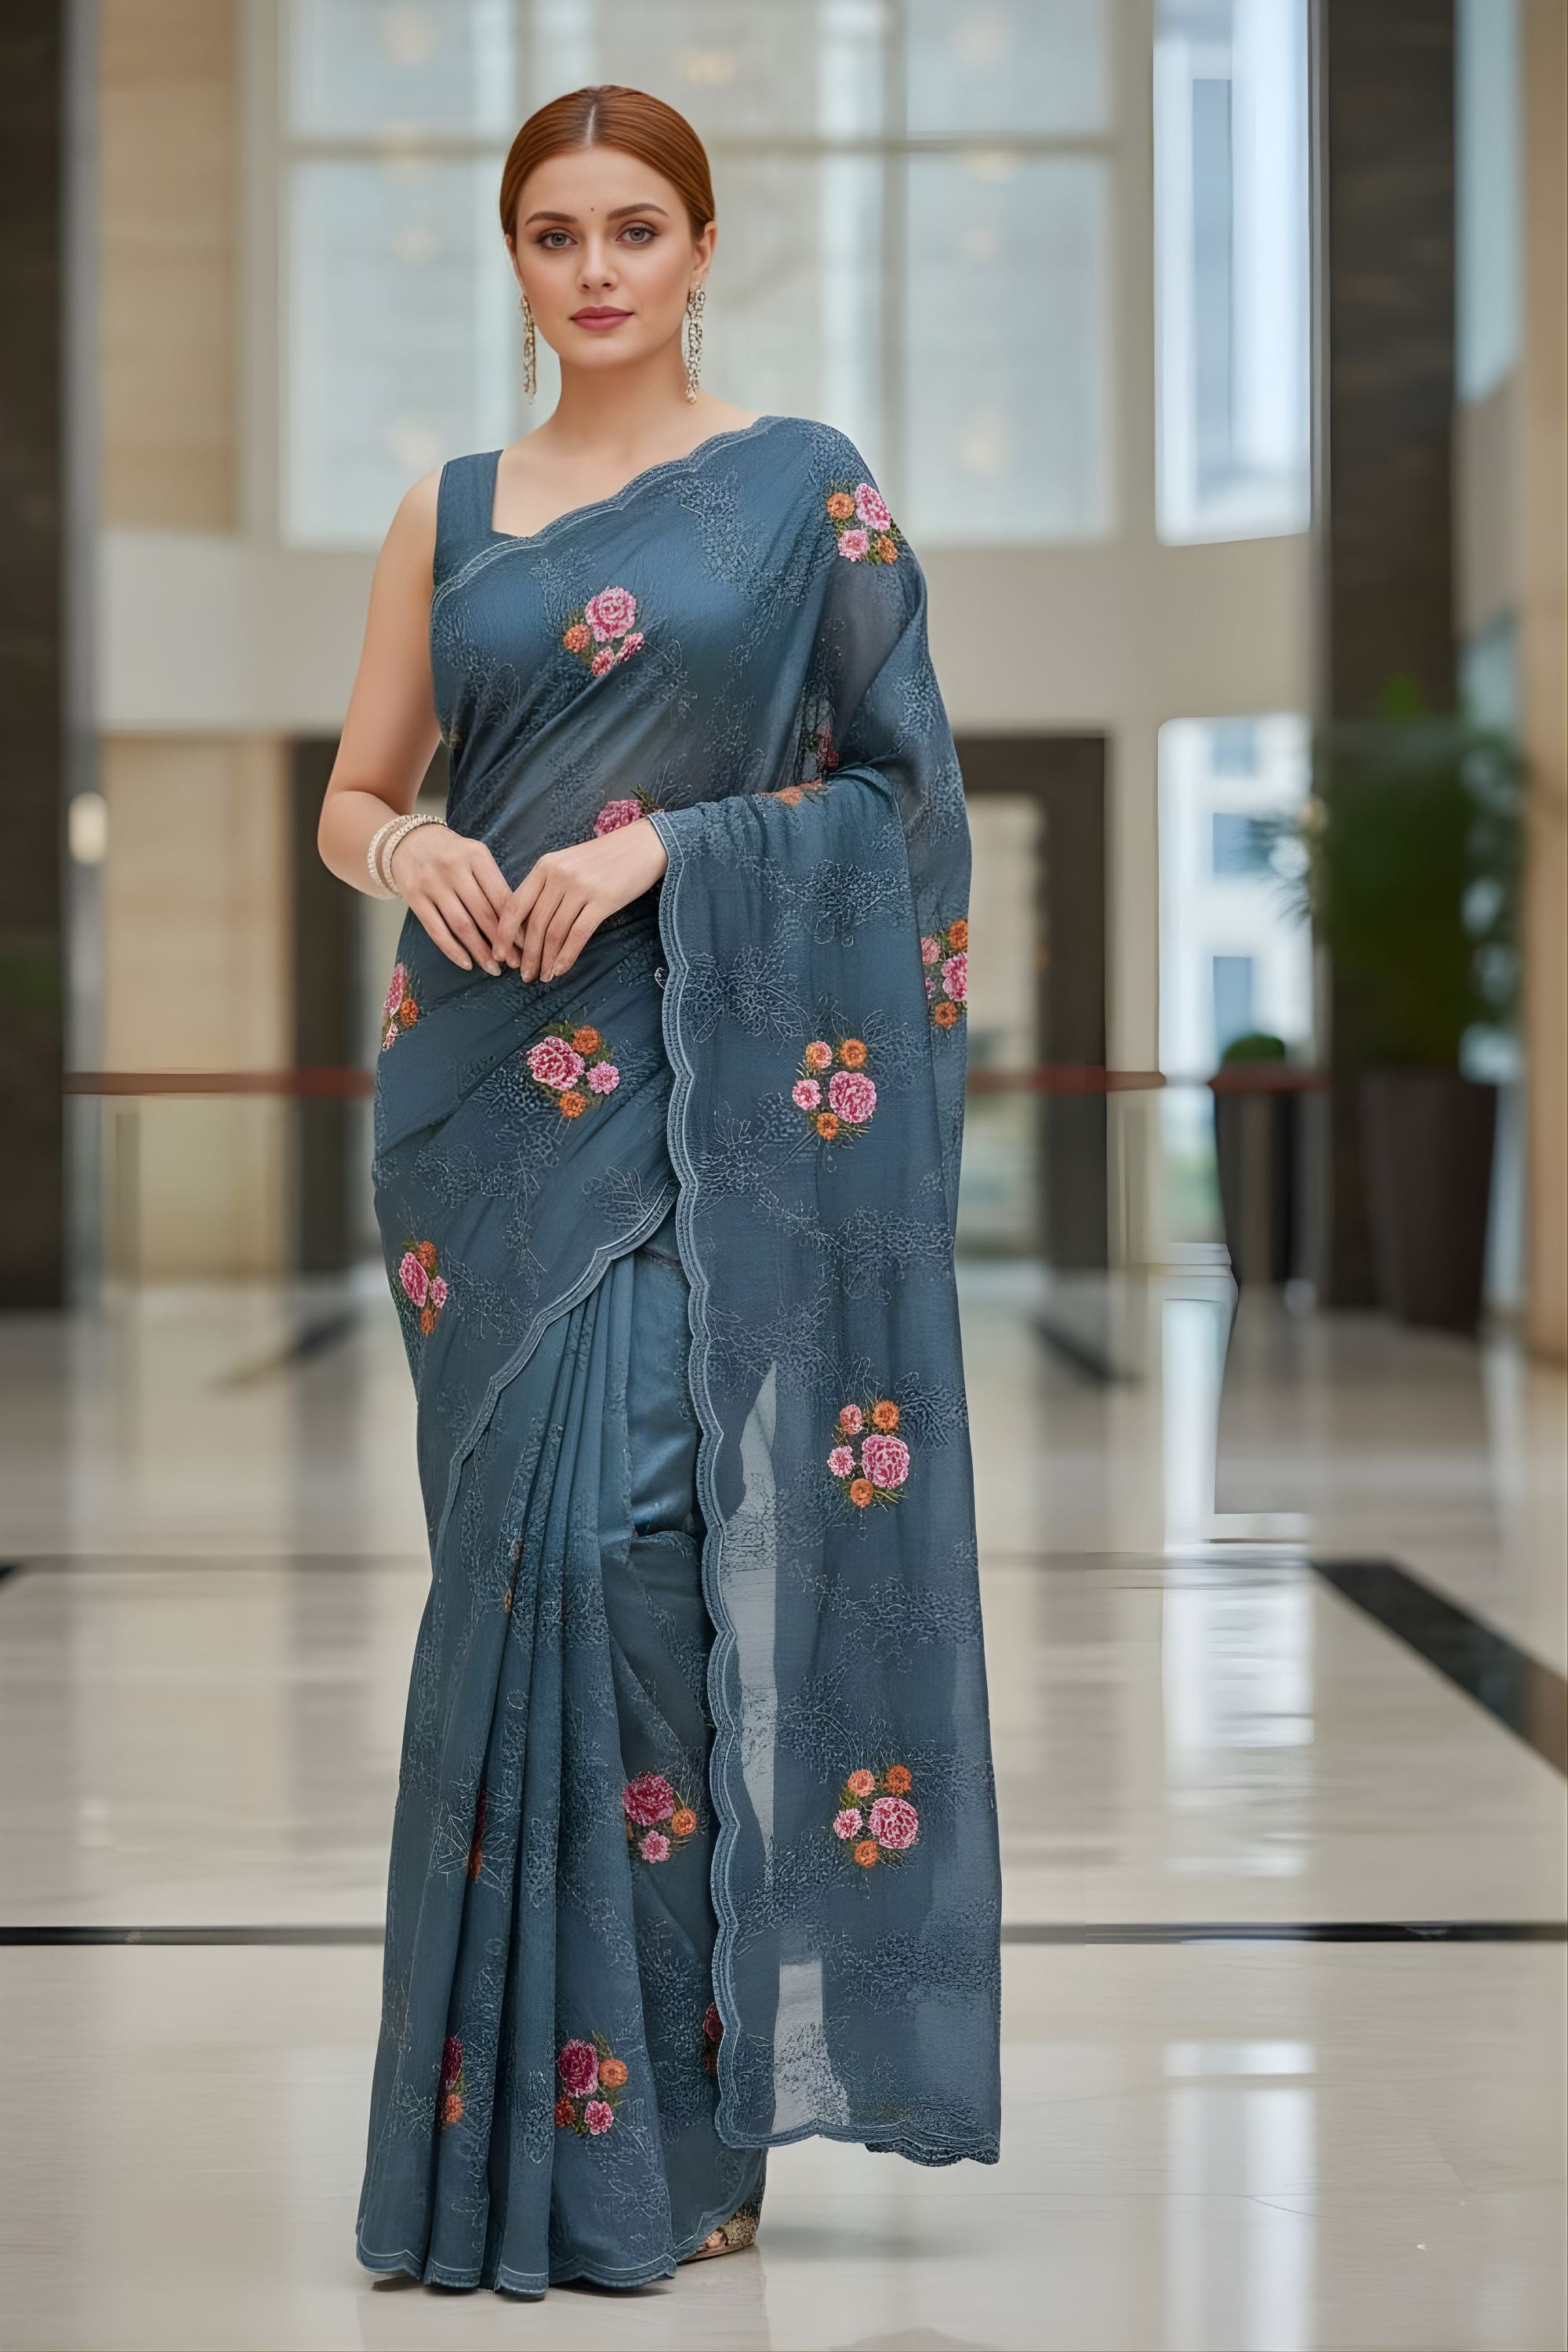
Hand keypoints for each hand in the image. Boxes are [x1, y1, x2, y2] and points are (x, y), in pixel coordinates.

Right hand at [389, 824, 511, 973]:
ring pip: (461, 925)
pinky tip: (466, 963)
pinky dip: (453, 950)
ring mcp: (431, 882)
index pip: (501, 897)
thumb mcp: (475, 857)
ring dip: (480, 951)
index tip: (526, 945)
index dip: (515, 925)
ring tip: (493, 968)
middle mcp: (453, 866)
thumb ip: (493, 885)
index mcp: (476, 855)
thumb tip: (517, 926)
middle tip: (514, 963)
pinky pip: (436, 930)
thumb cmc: (452, 853)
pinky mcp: (413, 896)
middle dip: (501, 943)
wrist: (408, 840)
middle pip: (483, 913)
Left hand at [496, 818, 668, 982]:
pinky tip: (561, 970)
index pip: (515, 905)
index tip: (499, 955)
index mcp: (545, 866)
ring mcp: (581, 887)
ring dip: (546, 960)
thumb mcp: (568, 864)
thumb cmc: (605, 859)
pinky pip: (578, 934)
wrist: (643, 844)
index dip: (504, 934)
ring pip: (554, 932)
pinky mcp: (603, 900)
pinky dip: (566, 956)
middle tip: (524, 976)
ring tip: (543, 977)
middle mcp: (558, 875)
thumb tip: (528, 925)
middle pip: (534, 923)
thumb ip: (547, 887)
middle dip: (527, 955)